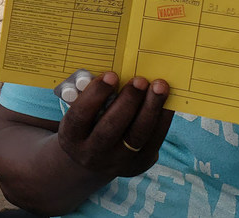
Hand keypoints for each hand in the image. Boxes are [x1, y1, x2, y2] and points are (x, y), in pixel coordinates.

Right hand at [56, 72, 172, 178]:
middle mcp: (92, 153)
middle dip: (128, 101)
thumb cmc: (85, 125)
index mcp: (71, 137)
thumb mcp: (78, 114)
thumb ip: (91, 97)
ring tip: (159, 86)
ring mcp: (118, 161)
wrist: (91, 162)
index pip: (81, 115)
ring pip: (137, 135)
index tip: (111, 75)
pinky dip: (162, 118)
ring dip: (150, 108)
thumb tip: (117, 75)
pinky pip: (154, 140)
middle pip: (111, 127)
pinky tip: (166, 101)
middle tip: (140, 80)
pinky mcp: (139, 164)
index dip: (96, 94)